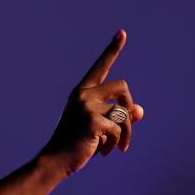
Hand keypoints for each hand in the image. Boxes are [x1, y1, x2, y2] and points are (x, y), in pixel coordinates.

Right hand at [39, 30, 144, 175]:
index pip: (100, 67)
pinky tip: (105, 152)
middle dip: (128, 106)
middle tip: (125, 126)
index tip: (122, 32)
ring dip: (125, 133)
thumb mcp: (98, 128)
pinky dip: (116, 142)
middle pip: (123, 86)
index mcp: (81, 92)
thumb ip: (118, 117)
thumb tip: (140, 111)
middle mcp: (83, 95)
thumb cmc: (74, 145)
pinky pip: (118, 128)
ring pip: (124, 112)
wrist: (55, 161)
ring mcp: (86, 107)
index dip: (112, 50)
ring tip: (117, 146)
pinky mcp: (92, 121)